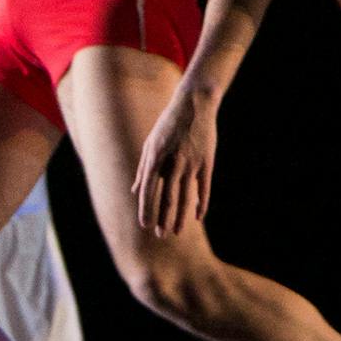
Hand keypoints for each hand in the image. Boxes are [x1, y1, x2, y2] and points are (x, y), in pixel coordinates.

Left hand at [133, 85, 217, 234]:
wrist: (195, 105)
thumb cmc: (169, 124)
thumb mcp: (151, 143)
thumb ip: (143, 169)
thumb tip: (134, 191)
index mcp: (156, 157)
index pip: (148, 190)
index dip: (146, 209)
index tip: (145, 225)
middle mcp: (173, 162)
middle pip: (167, 197)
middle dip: (162, 219)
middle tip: (160, 235)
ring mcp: (191, 163)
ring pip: (185, 197)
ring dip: (180, 217)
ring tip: (176, 232)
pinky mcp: (207, 162)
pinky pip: (204, 188)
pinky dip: (201, 204)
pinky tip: (198, 217)